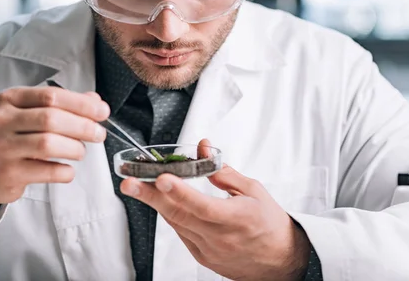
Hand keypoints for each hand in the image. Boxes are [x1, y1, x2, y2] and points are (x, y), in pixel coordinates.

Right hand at [0, 87, 109, 210]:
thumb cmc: (14, 138)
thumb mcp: (32, 114)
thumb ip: (63, 105)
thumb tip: (95, 101)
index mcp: (10, 99)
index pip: (51, 95)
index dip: (81, 104)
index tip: (102, 111)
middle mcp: (2, 120)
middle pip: (51, 118)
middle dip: (82, 126)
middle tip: (99, 134)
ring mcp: (2, 148)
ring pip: (48, 144)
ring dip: (74, 148)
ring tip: (81, 151)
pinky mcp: (8, 173)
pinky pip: (46, 171)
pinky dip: (64, 171)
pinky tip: (68, 170)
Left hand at [120, 140, 310, 280]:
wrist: (280, 260)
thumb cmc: (269, 222)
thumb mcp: (253, 190)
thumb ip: (223, 170)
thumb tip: (202, 148)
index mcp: (238, 219)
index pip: (203, 205)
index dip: (181, 192)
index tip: (162, 178)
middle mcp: (221, 238)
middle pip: (180, 215)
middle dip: (151, 197)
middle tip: (129, 182)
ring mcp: (209, 250)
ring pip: (176, 223)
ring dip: (156, 203)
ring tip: (136, 185)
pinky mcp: (202, 257)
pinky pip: (180, 232)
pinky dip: (170, 214)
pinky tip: (160, 200)